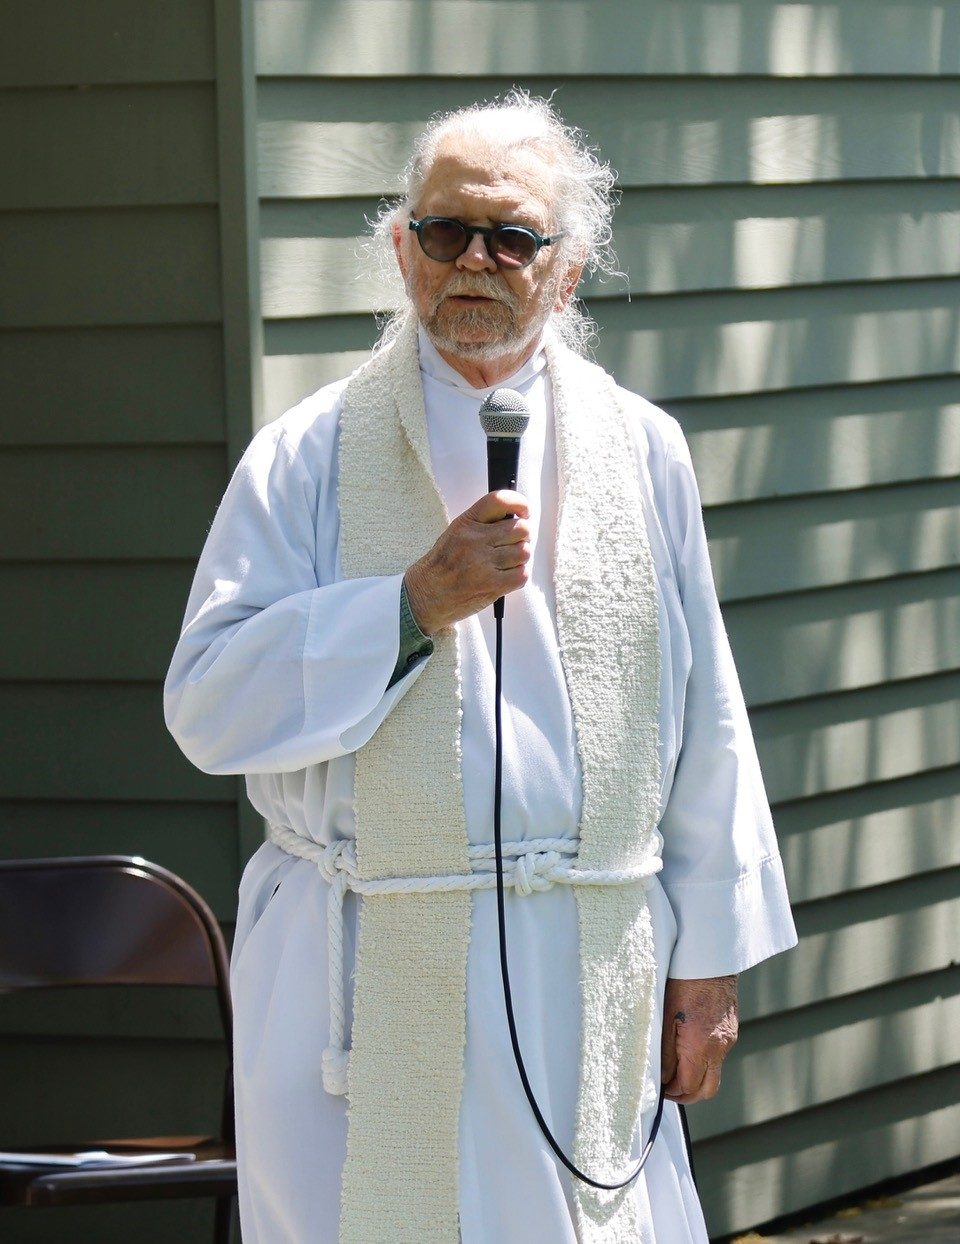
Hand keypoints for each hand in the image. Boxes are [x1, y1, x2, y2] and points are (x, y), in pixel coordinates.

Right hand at [404, 491, 530, 634]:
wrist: (426, 594)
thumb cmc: (442, 565)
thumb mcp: (455, 533)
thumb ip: (481, 523)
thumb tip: (514, 518)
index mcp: (466, 524)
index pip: (499, 501)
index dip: (519, 503)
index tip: (523, 511)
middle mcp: (476, 541)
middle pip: (520, 528)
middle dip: (522, 536)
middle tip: (514, 542)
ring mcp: (484, 563)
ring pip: (524, 552)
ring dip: (520, 557)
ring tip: (506, 562)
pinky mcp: (492, 585)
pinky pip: (521, 574)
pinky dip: (518, 575)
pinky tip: (506, 576)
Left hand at [660, 975, 737, 1103]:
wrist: (710, 959)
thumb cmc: (683, 983)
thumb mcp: (666, 1017)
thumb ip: (665, 1052)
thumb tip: (663, 1078)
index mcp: (700, 1046)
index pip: (688, 1086)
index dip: (672, 1092)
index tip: (659, 1089)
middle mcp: (719, 1047)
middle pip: (706, 1090)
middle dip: (687, 1095)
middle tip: (669, 1089)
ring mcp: (728, 1040)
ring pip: (714, 1074)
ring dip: (696, 1079)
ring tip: (675, 1070)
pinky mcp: (731, 1030)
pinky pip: (718, 1057)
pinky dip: (704, 1063)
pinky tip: (688, 1050)